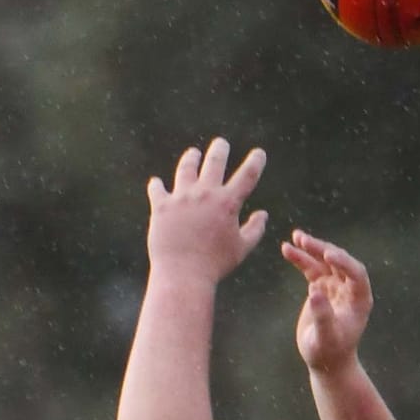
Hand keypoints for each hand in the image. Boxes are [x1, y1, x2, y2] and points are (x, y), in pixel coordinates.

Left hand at [145, 139, 268, 282]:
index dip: (256, 162)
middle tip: (221, 144)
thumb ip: (255, 230)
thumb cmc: (215, 266)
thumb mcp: (241, 249)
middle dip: (220, 149)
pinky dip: (157, 186)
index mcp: (227, 204)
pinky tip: (157, 183)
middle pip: (214, 161)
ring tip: (193, 154)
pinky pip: (157, 189)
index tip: (259, 153)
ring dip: (191, 158)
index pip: (247, 176)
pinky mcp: (162, 206)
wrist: (183, 276)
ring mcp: (182, 197)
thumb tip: (263, 214)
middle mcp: (205, 194)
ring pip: (186, 167)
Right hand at [281, 230, 371, 372]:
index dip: (344, 263)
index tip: (329, 255)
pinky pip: (311, 268)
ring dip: (311, 249)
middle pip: (339, 262)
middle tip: (305, 241)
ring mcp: (335, 286)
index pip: (356, 274)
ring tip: (295, 237)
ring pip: (323, 262)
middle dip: (323, 250)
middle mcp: (349, 289)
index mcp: (359, 300)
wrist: (325, 362)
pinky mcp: (320, 287)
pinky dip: (300, 258)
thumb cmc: (329, 354)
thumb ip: (323, 316)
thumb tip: (314, 291)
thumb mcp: (325, 339)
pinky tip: (287, 248)